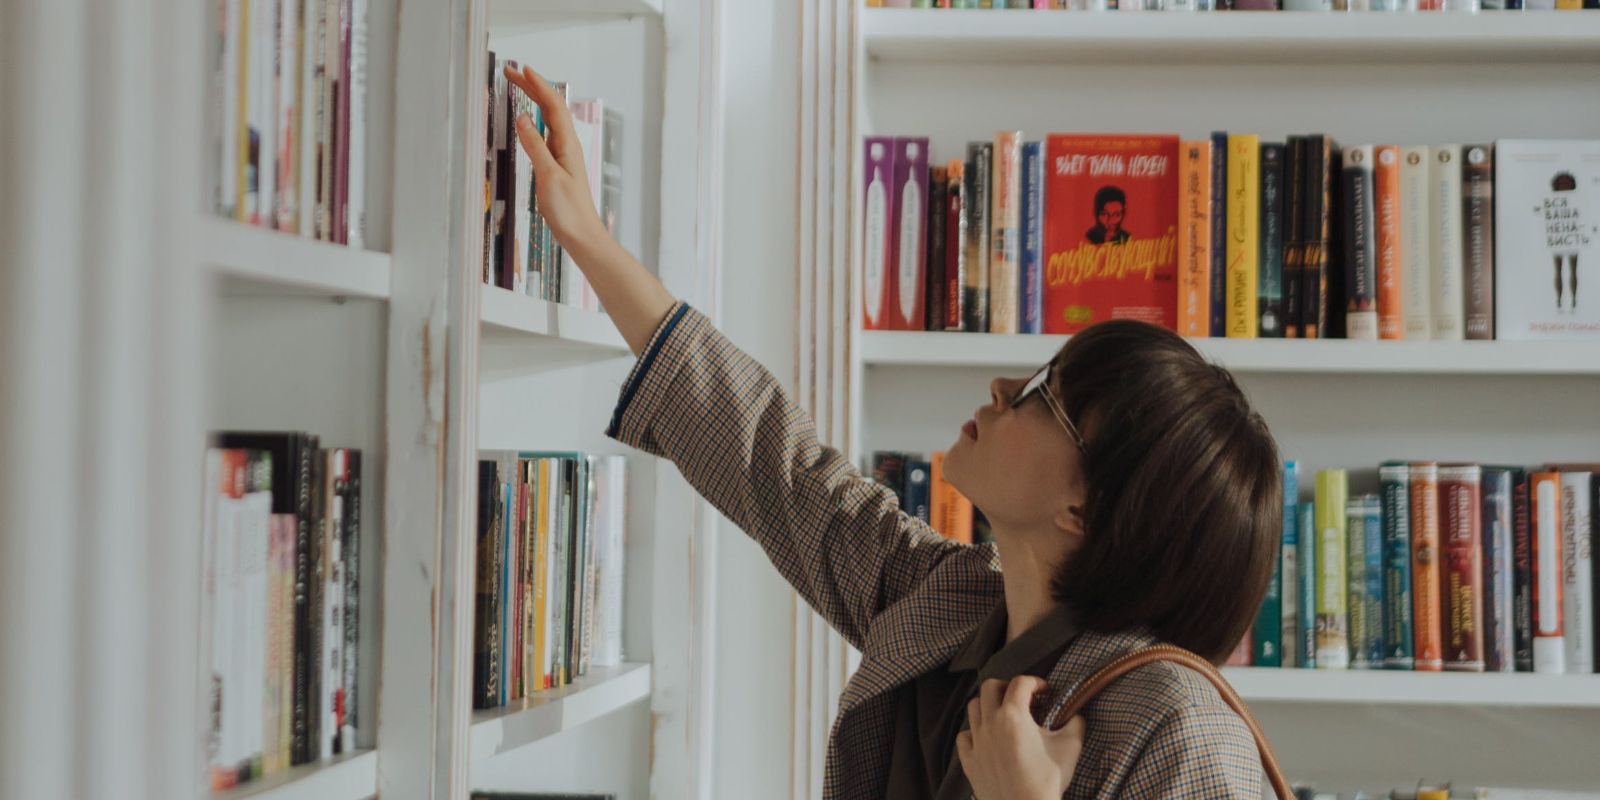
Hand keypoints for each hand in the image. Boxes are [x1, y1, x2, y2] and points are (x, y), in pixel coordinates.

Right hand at [502, 63, 613, 260]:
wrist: (582, 234)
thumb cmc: (568, 210)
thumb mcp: (548, 176)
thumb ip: (535, 147)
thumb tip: (523, 118)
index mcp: (567, 145)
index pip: (552, 106)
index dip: (538, 85)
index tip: (522, 69)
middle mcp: (567, 146)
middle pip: (551, 108)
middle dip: (532, 87)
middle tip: (511, 72)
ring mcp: (563, 155)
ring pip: (549, 118)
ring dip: (535, 99)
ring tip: (519, 86)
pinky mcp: (558, 166)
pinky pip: (547, 133)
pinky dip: (536, 119)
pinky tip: (530, 119)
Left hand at [956, 677, 1085, 799]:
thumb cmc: (1048, 780)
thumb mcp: (1070, 747)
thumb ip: (1075, 723)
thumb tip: (1076, 714)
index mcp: (1013, 716)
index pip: (1020, 683)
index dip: (1035, 682)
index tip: (1044, 691)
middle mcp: (990, 724)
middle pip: (989, 687)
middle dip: (1006, 686)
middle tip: (1021, 698)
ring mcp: (976, 742)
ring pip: (973, 708)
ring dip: (988, 705)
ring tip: (1003, 715)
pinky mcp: (969, 761)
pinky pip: (964, 736)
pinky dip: (974, 732)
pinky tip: (986, 738)